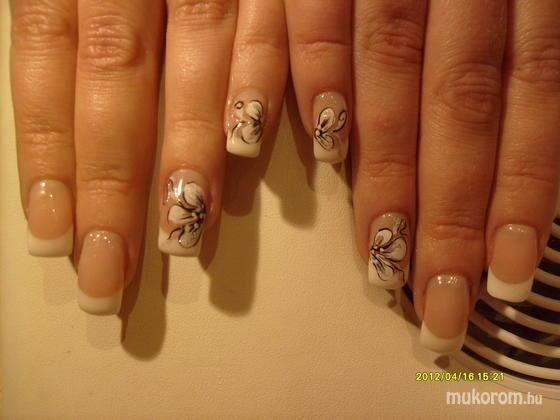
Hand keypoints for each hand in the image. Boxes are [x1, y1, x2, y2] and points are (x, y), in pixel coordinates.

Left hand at [10, 0, 287, 313]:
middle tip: (112, 268)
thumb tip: (57, 100)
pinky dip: (271, 76)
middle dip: (114, 180)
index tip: (52, 233)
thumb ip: (62, 16)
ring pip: (199, 53)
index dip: (48, 153)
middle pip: (118, 77)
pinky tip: (259, 142)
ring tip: (184, 231)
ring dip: (191, 147)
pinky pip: (283, 15)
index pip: (47, 62)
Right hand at [351, 0, 559, 352]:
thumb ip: (543, 46)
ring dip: (384, 175)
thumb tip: (543, 135)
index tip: (501, 278)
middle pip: (460, 106)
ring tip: (380, 260)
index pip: (535, 100)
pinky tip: (321, 150)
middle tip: (434, 303)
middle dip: (447, 213)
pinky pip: (316, 14)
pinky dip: (317, 79)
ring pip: (392, 76)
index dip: (522, 194)